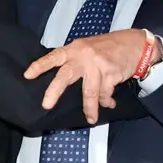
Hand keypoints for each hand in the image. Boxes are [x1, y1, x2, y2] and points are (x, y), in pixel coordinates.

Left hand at [23, 29, 158, 123]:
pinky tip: (109, 103)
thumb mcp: (88, 47)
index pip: (54, 56)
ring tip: (91, 118)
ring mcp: (98, 64)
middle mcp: (84, 55)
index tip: (27, 75)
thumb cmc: (109, 47)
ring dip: (90, 108)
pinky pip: (105, 94)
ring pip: (89, 92)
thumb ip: (75, 59)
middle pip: (66, 75)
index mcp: (75, 49)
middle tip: (46, 105)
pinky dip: (106, 101)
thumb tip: (61, 79)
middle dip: (54, 91)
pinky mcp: (111, 73)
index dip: (40, 65)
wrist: (135, 44)